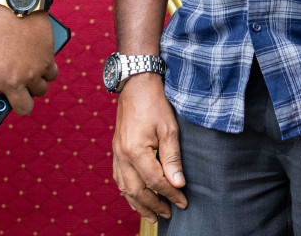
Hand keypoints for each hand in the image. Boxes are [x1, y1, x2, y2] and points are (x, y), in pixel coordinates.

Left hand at [0, 5, 57, 136]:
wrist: (18, 4)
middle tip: (17, 97)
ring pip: (40, 92)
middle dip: (20, 106)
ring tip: (29, 78)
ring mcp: (33, 72)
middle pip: (23, 109)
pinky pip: (51, 75)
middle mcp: (14, 80)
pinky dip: (47, 72)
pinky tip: (42, 65)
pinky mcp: (47, 60)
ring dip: (34, 88)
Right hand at [112, 73, 186, 221]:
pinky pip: (118, 178)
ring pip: (124, 188)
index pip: (155, 181)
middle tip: (169, 214)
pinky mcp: (116, 150)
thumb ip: (172, 158)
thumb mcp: (169, 128)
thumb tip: (178, 183)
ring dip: (138, 204)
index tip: (183, 202)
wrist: (136, 84)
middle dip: (154, 205)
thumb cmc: (154, 103)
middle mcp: (122, 155)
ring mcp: (116, 153)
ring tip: (153, 216)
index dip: (170, 194)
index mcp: (135, 151)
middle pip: (136, 190)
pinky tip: (136, 197)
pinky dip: (128, 192)